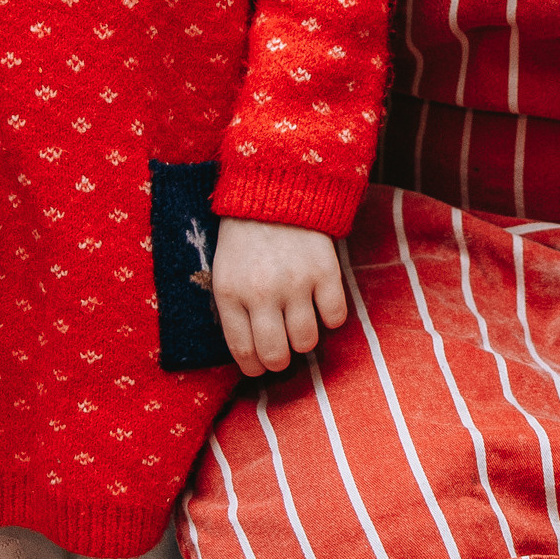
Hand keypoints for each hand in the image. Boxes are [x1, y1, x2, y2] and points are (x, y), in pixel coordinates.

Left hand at [215, 219, 348, 375]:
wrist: (275, 190)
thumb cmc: (245, 239)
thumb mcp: (224, 273)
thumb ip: (233, 311)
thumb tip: (251, 354)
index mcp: (229, 294)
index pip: (243, 352)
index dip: (254, 368)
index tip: (260, 366)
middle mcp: (261, 293)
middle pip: (276, 355)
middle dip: (279, 361)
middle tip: (282, 352)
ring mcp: (296, 283)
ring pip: (307, 341)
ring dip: (304, 339)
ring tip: (299, 323)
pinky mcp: (325, 272)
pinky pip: (335, 317)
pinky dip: (330, 316)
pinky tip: (320, 303)